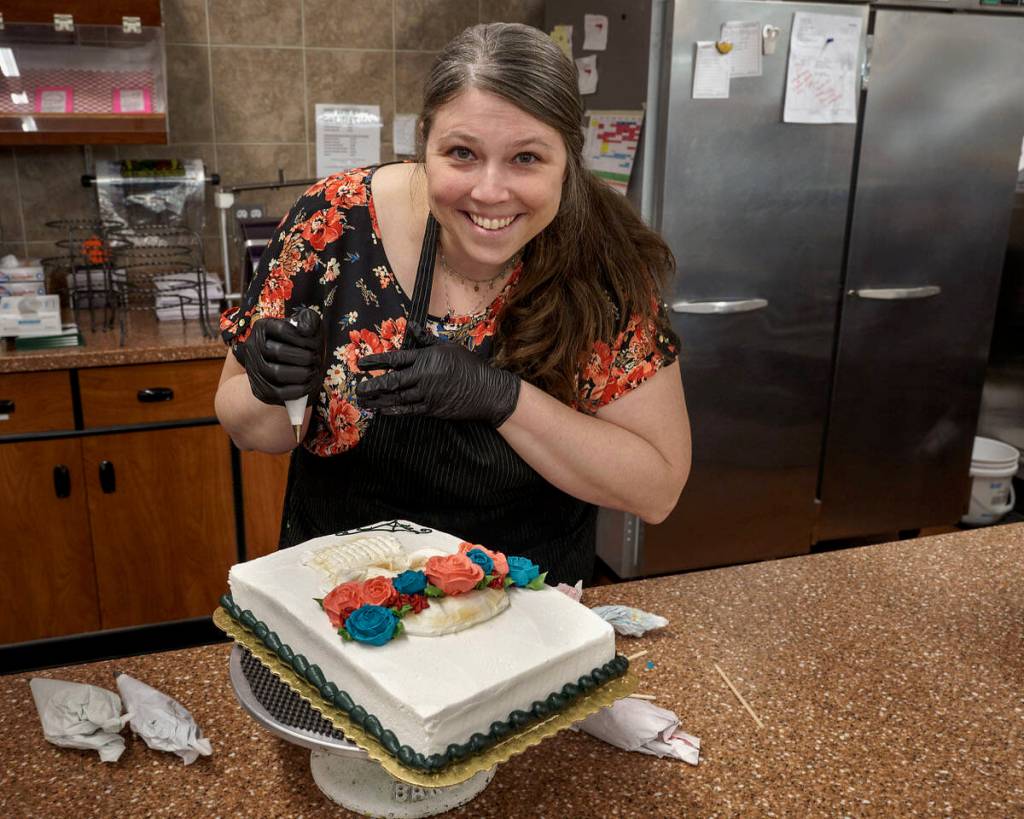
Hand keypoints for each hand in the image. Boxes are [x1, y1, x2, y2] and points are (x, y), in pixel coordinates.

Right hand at [242, 307, 323, 404]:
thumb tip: (306, 330)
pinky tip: (309, 384)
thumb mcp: (305, 325)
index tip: (314, 343)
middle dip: (304, 357)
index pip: (282, 330)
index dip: (302, 338)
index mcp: (262, 327)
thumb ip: (308, 320)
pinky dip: (298, 389)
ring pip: (277, 373)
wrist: (284, 366)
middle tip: (316, 358)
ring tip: (314, 370)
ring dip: (302, 373)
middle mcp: (252, 347)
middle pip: (278, 352)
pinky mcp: (260, 390)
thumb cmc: (298, 343)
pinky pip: (279, 392)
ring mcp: (254, 369)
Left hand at [355, 322, 519, 425]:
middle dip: (373, 385)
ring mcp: (429, 394)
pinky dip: (394, 410)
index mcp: (428, 357)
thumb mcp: (449, 348)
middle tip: (357, 389)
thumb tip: (414, 327)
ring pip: (398, 398)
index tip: (360, 363)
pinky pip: (409, 410)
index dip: (376, 361)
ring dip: (379, 400)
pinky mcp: (433, 408)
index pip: (396, 358)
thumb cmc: (470, 366)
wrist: (488, 391)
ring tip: (364, 401)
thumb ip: (428, 340)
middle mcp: (425, 375)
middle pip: (392, 380)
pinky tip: (383, 410)